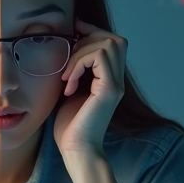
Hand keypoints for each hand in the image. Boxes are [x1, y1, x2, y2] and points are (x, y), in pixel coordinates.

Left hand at [53, 19, 126, 155]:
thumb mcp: (70, 91)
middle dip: (88, 39)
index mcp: (110, 80)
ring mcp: (115, 84)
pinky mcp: (109, 89)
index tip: (72, 31)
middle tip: (69, 58)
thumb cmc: (70, 127)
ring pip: (108, 44)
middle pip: (115, 39)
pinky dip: (78, 64)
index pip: (112, 43)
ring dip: (81, 53)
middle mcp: (117, 80)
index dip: (92, 31)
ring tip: (67, 76)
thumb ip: (75, 72)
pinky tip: (68, 84)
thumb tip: (66, 48)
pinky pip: (98, 57)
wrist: (77, 151)